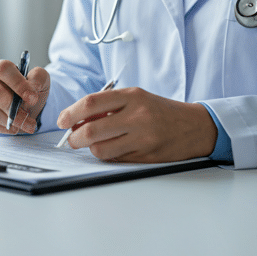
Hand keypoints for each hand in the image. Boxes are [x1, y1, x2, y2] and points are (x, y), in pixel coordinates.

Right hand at [0, 60, 49, 133]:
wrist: (25, 105)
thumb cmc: (29, 89)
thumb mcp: (40, 80)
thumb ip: (38, 78)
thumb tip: (33, 87)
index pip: (3, 70)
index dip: (18, 84)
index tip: (32, 98)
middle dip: (13, 108)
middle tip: (28, 117)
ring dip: (9, 120)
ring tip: (25, 125)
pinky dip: (4, 127)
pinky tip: (15, 128)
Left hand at [56, 87, 216, 162]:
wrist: (194, 126)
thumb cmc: (160, 110)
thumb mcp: (136, 98)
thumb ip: (108, 105)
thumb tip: (77, 120)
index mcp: (132, 96)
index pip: (91, 103)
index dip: (71, 113)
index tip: (62, 120)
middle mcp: (137, 115)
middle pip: (92, 130)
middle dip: (74, 137)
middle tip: (72, 138)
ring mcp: (142, 137)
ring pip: (101, 149)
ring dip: (90, 149)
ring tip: (93, 143)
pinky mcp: (146, 156)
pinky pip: (115, 159)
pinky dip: (107, 155)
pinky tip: (112, 148)